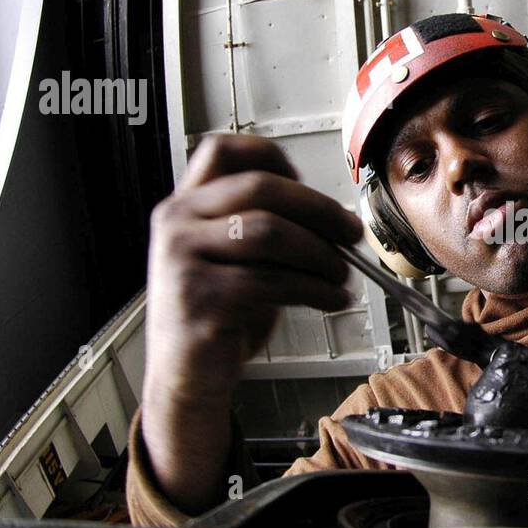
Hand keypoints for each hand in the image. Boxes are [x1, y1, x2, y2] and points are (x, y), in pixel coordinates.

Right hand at [141, 133, 363, 509]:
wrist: (187, 376)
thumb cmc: (218, 315)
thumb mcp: (234, 259)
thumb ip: (264, 227)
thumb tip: (333, 216)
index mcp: (184, 205)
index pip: (221, 150)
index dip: (272, 156)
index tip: (309, 180)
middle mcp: (176, 223)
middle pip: (260, 188)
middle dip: (318, 209)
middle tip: (350, 232)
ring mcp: (183, 260)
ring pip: (271, 232)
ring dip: (321, 254)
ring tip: (342, 274)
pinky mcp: (201, 299)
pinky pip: (272, 281)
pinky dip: (315, 289)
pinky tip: (331, 299)